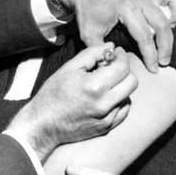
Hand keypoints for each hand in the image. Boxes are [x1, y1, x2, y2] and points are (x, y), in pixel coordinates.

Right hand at [7, 43, 137, 162]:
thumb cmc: (53, 94)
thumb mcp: (69, 68)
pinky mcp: (107, 128)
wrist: (43, 125)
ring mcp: (107, 118)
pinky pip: (123, 110)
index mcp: (94, 86)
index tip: (117, 53)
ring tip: (105, 83)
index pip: (123, 67)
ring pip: (129, 95)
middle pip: (132, 82)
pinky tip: (105, 97)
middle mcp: (104, 104)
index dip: (122, 56)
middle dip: (125, 70)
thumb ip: (92, 53)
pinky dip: (119, 101)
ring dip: (121, 86)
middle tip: (113, 66)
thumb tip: (111, 46)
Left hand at [55, 0, 175, 70]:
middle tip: (163, 62)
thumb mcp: (89, 33)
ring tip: (166, 44)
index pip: (144, 36)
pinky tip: (170, 22)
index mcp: (126, 8)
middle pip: (161, 26)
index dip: (150, 55)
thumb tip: (114, 67)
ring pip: (170, 12)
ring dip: (171, 31)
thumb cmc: (87, 10)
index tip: (153, 68)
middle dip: (164, 48)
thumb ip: (102, 51)